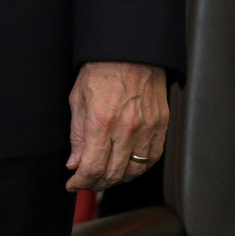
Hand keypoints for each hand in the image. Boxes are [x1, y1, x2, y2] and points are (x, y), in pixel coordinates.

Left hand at [66, 61, 168, 190]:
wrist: (130, 51)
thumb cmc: (100, 70)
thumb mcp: (78, 98)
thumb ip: (77, 135)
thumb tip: (75, 163)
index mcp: (101, 121)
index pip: (92, 167)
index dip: (80, 182)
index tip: (72, 184)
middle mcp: (126, 129)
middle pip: (113, 173)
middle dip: (96, 184)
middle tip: (86, 183)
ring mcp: (147, 129)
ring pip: (134, 171)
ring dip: (117, 179)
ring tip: (105, 178)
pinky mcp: (161, 126)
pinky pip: (152, 159)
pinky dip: (139, 169)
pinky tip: (128, 168)